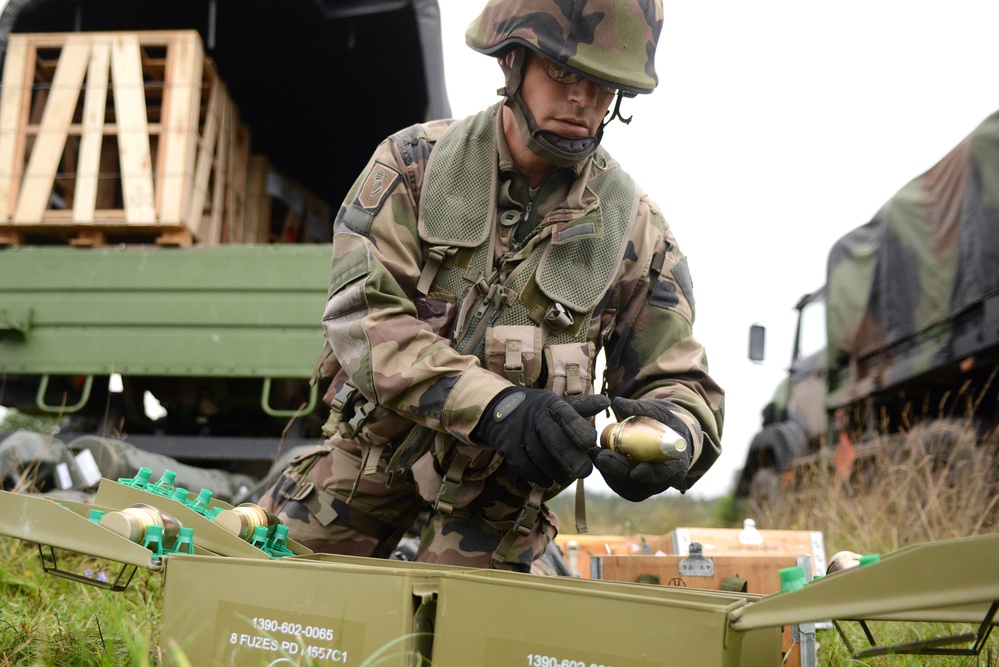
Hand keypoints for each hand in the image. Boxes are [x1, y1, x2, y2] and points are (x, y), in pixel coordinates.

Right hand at [474, 387, 609, 486]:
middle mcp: (535, 417)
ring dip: (556, 471)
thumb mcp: (557, 403)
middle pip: (553, 438)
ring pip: (540, 456)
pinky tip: (548, 481)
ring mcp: (519, 433)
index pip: (566, 414)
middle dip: (570, 456)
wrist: (498, 408)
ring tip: (567, 478)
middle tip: (585, 472)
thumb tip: (607, 402)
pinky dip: (538, 477)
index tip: (591, 441)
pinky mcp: (508, 448)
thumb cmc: (538, 409)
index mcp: (551, 405)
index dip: (578, 428)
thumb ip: (582, 406)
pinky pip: (524, 467)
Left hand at [591, 396, 694, 501]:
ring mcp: (648, 486)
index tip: (635, 471)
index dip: (651, 474)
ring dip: (609, 472)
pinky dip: (606, 473)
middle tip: (601, 457)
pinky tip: (595, 457)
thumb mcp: (657, 413)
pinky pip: (620, 485)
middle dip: (619, 471)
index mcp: (676, 464)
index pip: (665, 474)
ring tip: (594, 453)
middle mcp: (663, 480)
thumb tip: (617, 402)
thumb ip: (640, 409)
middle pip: (640, 484)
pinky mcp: (634, 487)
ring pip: (627, 488)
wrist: (664, 434)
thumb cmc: (664, 423)